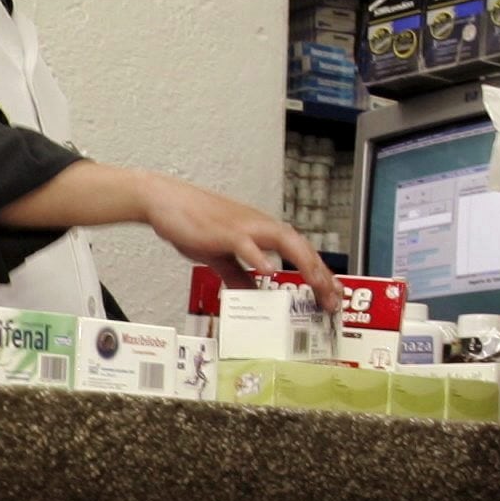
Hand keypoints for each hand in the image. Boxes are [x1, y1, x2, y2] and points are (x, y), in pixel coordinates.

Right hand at [131, 173, 341, 307]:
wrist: (166, 201)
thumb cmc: (193, 224)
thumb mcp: (220, 258)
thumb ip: (238, 276)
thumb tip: (253, 295)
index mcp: (262, 233)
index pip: (299, 253)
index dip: (319, 273)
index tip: (332, 294)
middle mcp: (259, 227)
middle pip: (300, 248)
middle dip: (320, 274)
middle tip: (333, 299)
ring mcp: (244, 227)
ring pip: (283, 242)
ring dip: (303, 263)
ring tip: (317, 285)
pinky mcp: (224, 231)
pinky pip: (246, 244)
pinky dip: (258, 256)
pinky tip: (268, 270)